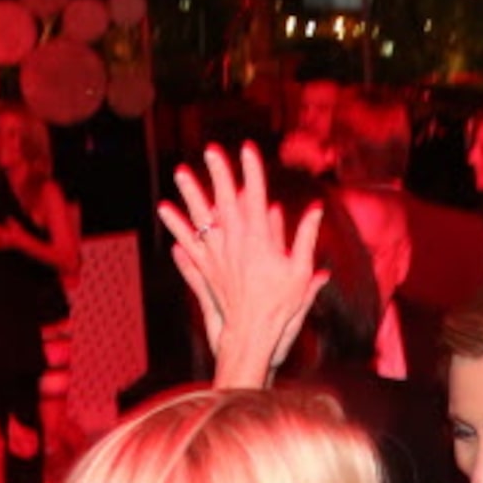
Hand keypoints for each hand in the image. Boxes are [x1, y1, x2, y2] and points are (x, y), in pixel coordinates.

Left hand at [161, 142, 325, 387]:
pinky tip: (166, 212)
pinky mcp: (206, 270)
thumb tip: (316, 209)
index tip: (248, 149)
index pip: (255, 196)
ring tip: (180, 173)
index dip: (251, 171)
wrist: (253, 333)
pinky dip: (176, 228)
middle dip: (218, 173)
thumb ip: (306, 237)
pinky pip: (187, 244)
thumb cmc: (281, 305)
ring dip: (190, 194)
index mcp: (259, 240)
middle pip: (225, 200)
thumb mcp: (302, 271)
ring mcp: (217, 256)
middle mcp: (234, 244)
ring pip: (201, 219)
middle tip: (211, 150)